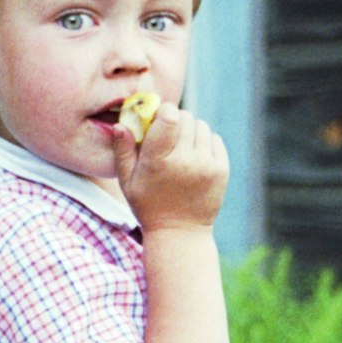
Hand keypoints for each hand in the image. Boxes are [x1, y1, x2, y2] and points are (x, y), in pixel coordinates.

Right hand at [112, 103, 227, 232]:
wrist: (180, 232)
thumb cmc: (148, 204)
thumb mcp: (127, 180)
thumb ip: (123, 151)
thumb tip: (120, 124)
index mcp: (158, 161)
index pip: (169, 117)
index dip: (164, 111)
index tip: (157, 117)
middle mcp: (185, 161)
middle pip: (185, 117)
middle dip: (175, 120)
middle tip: (167, 134)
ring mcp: (206, 165)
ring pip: (201, 126)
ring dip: (190, 130)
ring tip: (180, 147)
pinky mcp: (221, 169)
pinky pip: (214, 139)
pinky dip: (204, 142)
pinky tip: (194, 156)